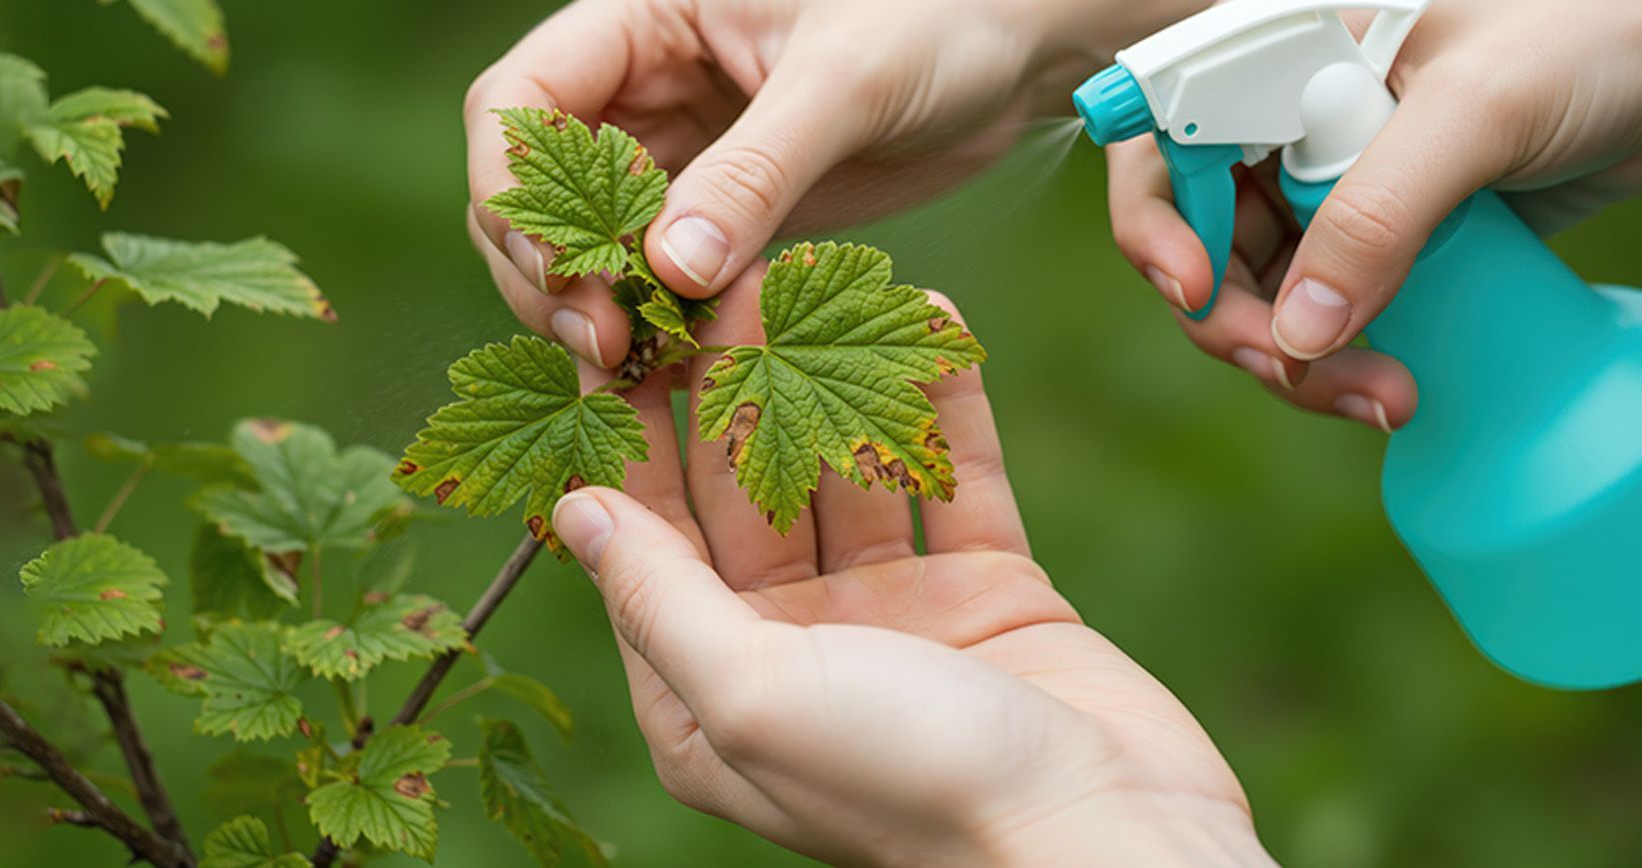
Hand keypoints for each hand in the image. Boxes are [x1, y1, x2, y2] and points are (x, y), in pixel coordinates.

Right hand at [465, 0, 1203, 366]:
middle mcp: (640, 87)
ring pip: (593, 246)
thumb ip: (757, 170)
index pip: (518, 105)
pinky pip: (668, 276)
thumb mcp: (846, 81)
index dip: (516, 194)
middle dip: (552, 273)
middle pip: (536, 193)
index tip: (567, 274)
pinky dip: (667, 324)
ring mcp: (680, 154)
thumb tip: (667, 273)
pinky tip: (686, 374)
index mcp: (639, 21)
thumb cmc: (940, 14)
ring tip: (642, 374)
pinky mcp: (730, 210)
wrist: (1020, 44)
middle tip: (608, 347)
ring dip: (603, 311)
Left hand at [550, 275, 1273, 866]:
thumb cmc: (912, 784)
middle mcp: (792, 653)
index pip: (647, 544)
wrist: (1111, 838)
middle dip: (731, 386)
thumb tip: (573, 510)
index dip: (627, 438)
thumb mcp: (752, 693)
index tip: (611, 331)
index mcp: (709, 698)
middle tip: (722, 274)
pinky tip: (930, 313)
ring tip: (820, 275)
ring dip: (835, 376)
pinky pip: (955, 475)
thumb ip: (661, 599)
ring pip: (850, 469)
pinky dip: (944, 400)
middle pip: (744, 493)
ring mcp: (894, 618)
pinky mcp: (990, 591)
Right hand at [1108, 0, 1641, 430]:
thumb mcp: (1477, 109)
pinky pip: (1329, 312)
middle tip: (1302, 374)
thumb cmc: (1594, 35)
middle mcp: (1294, 121)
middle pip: (1203, 237)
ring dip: (1297, 361)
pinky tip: (1388, 385)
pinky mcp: (1390, 237)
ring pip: (1264, 291)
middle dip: (1238, 321)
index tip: (1195, 294)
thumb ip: (1377, 211)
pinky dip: (1342, 361)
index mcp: (1285, 59)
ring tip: (1381, 399)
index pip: (1168, 143)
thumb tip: (1298, 334)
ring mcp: (1338, 185)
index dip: (1158, 224)